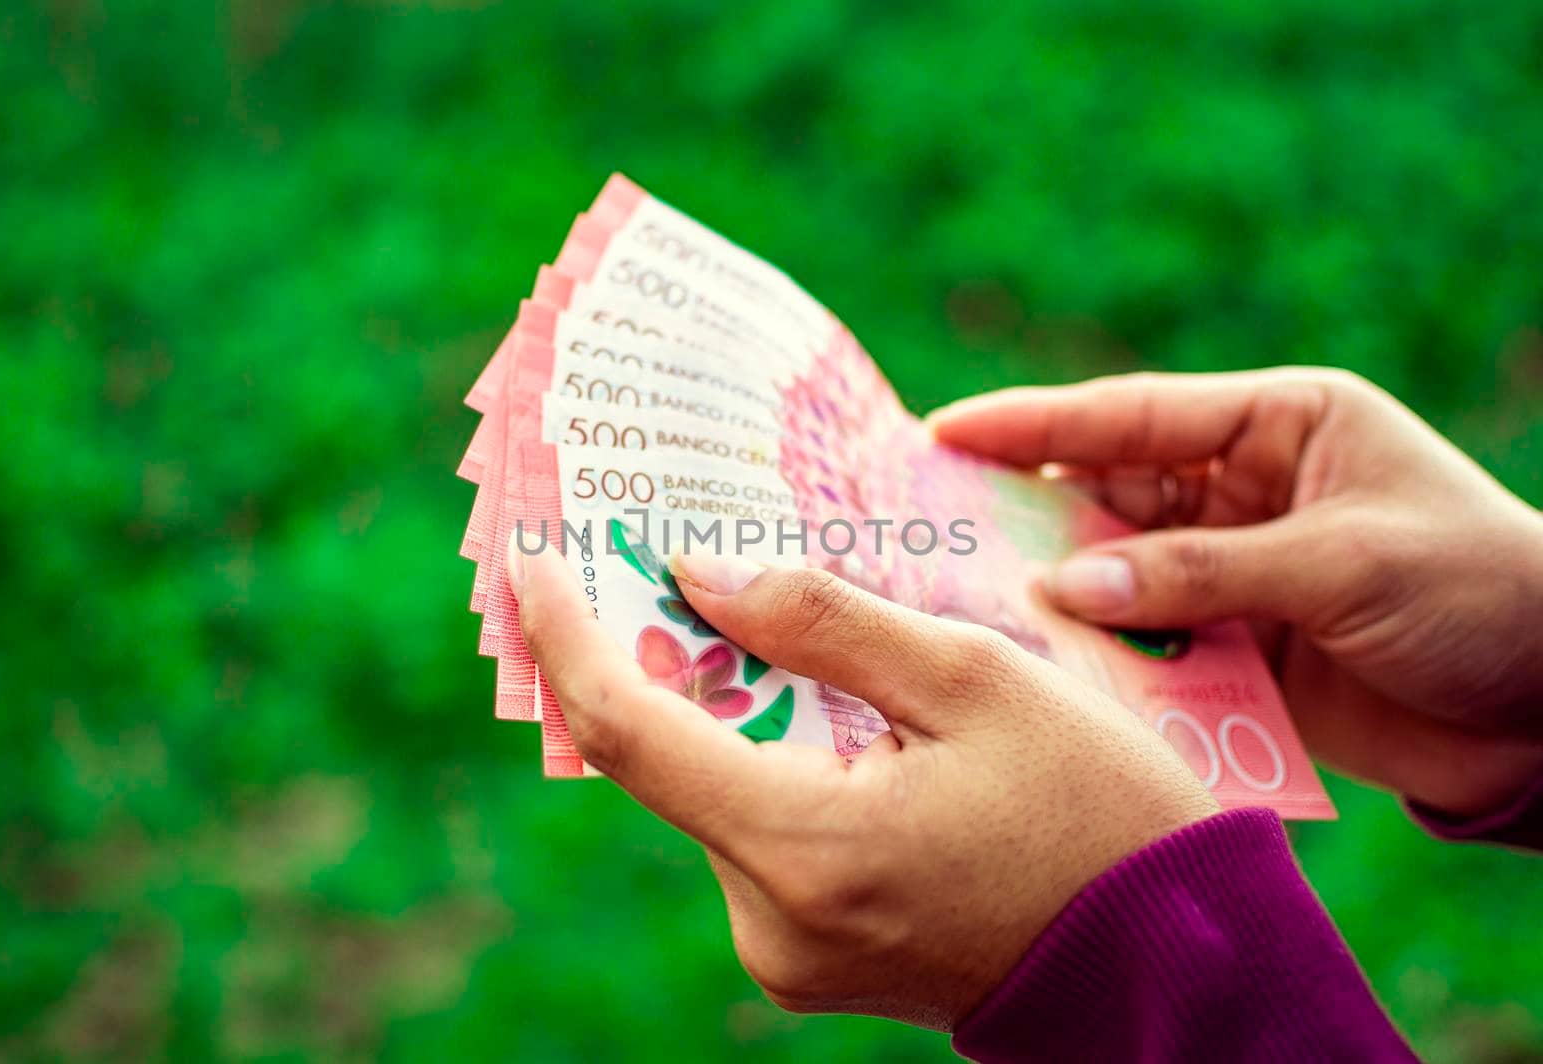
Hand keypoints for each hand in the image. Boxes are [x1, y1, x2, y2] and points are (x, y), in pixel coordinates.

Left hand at [511, 539, 1215, 1029]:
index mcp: (807, 845)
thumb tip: (702, 574)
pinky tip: (807, 697)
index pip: (631, 730)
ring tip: (752, 612)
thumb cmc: (1098, 812)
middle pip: (668, 759)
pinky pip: (756, 832)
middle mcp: (771, 916)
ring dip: (719, 702)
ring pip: (713, 791)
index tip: (533, 562)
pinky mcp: (809, 954)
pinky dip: (762, 756)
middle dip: (654, 651)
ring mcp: (786, 947)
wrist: (1170, 964)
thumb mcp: (976, 682)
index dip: (570, 637)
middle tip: (654, 551)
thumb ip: (826, 622)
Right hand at [930, 368, 1542, 815]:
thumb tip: (1064, 587)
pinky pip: (1154, 648)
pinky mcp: (1243, 651)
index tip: (943, 430)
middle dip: (1029, 515)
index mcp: (1280, 425)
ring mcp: (1239, 573)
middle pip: (1112, 495)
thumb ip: (1201, 573)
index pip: (1134, 413)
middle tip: (930, 531)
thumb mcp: (1341, 564)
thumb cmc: (1474, 592)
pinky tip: (1051, 675)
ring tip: (968, 608)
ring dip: (1061, 597)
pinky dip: (1109, 662)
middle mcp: (1247, 491)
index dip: (1035, 423)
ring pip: (1121, 577)